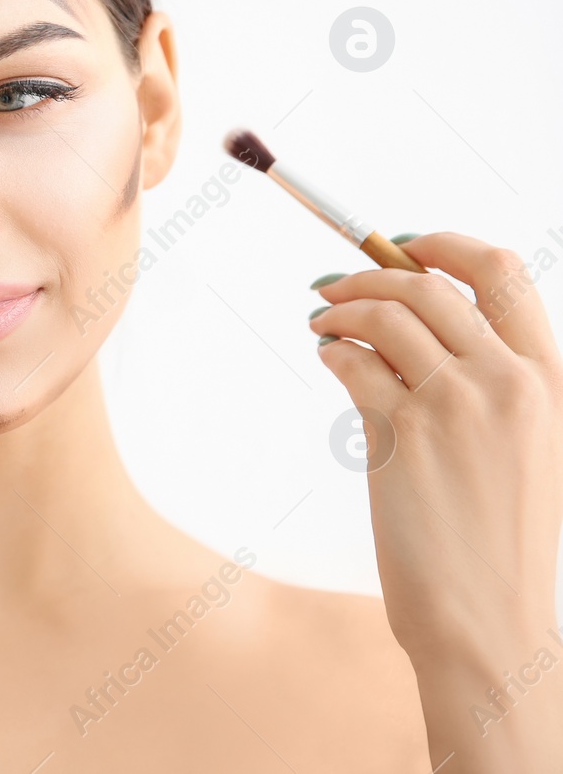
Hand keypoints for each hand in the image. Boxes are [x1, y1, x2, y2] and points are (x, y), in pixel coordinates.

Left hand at [308, 231, 562, 769]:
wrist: (488, 618)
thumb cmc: (498, 541)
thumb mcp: (523, 450)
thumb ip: (487, 386)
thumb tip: (408, 326)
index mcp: (550, 380)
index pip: (504, 273)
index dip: (445, 244)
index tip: (403, 243)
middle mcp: (507, 381)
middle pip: (427, 285)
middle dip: (368, 272)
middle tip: (331, 287)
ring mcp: (455, 404)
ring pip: (383, 315)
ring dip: (339, 308)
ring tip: (321, 322)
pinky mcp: (402, 433)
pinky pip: (353, 362)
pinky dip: (332, 350)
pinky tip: (328, 358)